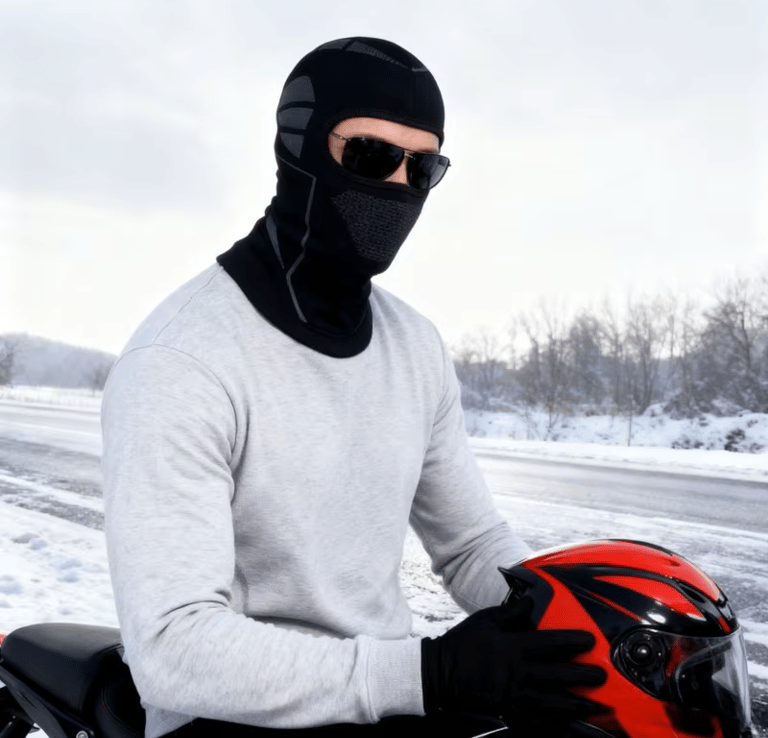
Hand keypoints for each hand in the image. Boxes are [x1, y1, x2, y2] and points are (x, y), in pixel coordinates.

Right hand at [421, 596, 605, 723]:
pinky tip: (573, 725)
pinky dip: (558, 723)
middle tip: (601, 675)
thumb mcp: (484, 620)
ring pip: (553, 702)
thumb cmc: (462, 644)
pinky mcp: (508, 711)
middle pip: (557, 675)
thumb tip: (530, 601)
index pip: (549, 643)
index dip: (572, 641)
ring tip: (596, 705)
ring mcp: (513, 695)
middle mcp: (516, 672)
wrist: (439, 675)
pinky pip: (538, 719)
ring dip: (577, 704)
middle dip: (582, 676)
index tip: (589, 641)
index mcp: (511, 647)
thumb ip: (510, 612)